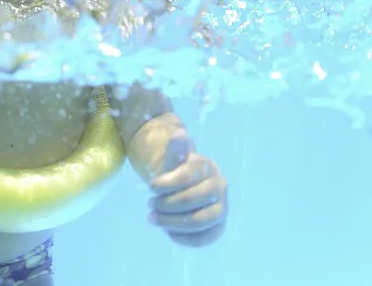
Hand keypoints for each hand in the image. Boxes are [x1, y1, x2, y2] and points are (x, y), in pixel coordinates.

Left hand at [148, 128, 226, 245]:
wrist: (186, 184)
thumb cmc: (177, 170)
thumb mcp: (173, 159)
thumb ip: (175, 150)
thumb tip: (180, 133)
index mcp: (208, 167)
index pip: (186, 177)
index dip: (165, 184)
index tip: (149, 186)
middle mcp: (220, 187)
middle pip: (191, 200)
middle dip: (165, 204)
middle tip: (150, 204)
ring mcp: (222, 208)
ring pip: (199, 221)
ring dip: (171, 222)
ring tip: (153, 218)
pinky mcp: (218, 226)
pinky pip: (205, 238)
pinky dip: (185, 238)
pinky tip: (168, 231)